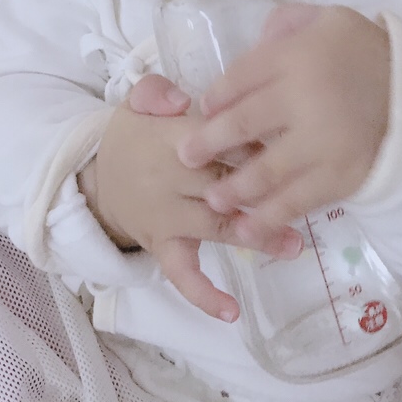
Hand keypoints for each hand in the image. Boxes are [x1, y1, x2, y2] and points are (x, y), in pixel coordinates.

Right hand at [80, 75, 302, 321]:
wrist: (97, 182)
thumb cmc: (133, 138)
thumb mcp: (135, 102)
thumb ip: (155, 90)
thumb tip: (179, 100)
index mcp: (167, 138)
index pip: (213, 140)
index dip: (248, 144)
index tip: (285, 144)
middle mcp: (168, 180)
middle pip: (221, 183)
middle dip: (262, 188)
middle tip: (304, 190)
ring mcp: (166, 218)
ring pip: (216, 227)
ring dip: (256, 237)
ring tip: (294, 244)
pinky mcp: (163, 247)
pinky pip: (181, 274)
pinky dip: (203, 295)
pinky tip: (232, 311)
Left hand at [178, 4, 390, 225]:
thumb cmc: (364, 54)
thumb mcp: (327, 20)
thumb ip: (287, 26)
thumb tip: (256, 42)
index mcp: (298, 58)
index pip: (240, 79)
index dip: (215, 98)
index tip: (202, 111)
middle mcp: (306, 101)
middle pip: (244, 125)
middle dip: (209, 144)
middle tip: (184, 157)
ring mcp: (324, 144)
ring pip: (266, 171)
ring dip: (233, 188)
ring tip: (213, 199)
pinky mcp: (341, 177)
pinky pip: (298, 201)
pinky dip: (270, 217)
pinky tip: (248, 229)